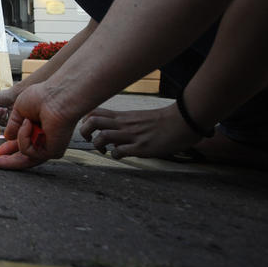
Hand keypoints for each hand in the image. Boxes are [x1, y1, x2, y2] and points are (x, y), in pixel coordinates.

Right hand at [0, 82, 76, 169]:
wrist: (56, 97)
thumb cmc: (42, 97)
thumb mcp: (19, 110)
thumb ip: (13, 125)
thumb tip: (7, 137)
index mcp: (39, 130)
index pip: (24, 144)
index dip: (11, 148)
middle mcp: (46, 140)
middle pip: (26, 157)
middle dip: (9, 161)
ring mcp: (50, 147)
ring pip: (26, 158)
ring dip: (12, 151)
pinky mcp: (52, 152)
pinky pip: (29, 151)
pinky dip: (23, 138)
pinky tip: (28, 123)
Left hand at [79, 104, 197, 158]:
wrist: (184, 121)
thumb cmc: (162, 121)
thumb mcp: (138, 117)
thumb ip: (124, 121)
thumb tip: (112, 128)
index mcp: (123, 116)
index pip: (94, 111)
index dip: (85, 119)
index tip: (89, 128)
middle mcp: (124, 124)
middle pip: (92, 121)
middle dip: (84, 131)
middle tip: (90, 139)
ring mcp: (132, 135)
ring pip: (103, 136)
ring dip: (98, 145)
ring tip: (104, 149)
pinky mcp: (142, 147)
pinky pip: (120, 152)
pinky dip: (115, 155)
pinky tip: (121, 155)